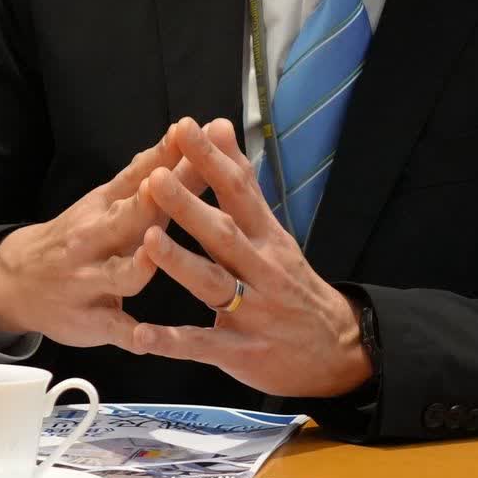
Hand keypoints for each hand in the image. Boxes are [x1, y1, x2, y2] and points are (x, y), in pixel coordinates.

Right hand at [0, 129, 187, 346]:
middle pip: (126, 220)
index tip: (187, 130)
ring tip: (151, 257)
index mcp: (105, 206)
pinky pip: (113, 329)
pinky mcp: (92, 320)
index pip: (137, 176)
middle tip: (164, 182)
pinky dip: (130, 336)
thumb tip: (184, 132)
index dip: (162, 155)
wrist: (19, 279)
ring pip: (119, 275)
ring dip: (135, 266)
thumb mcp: (107, 202)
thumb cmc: (81, 235)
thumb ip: (148, 173)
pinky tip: (146, 342)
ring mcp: (91, 280)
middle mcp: (96, 239)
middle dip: (146, 203)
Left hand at [130, 117, 372, 397]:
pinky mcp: (239, 351)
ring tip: (149, 242)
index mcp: (267, 238)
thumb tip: (220, 125)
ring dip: (180, 263)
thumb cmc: (291, 283)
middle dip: (190, 207)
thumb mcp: (273, 232)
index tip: (186, 129)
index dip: (213, 160)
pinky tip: (141, 334)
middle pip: (224, 235)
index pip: (240, 192)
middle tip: (157, 179)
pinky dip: (172, 341)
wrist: (336, 350)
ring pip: (213, 285)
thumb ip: (242, 184)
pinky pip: (202, 344)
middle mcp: (261, 270)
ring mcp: (252, 312)